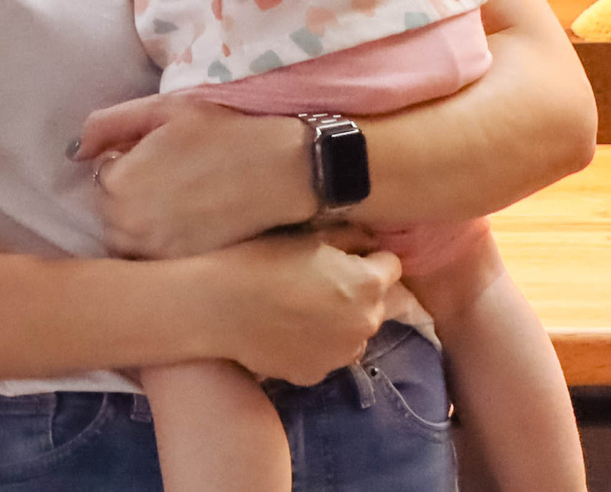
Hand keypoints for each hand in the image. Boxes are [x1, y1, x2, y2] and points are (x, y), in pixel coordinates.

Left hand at [79, 94, 316, 258]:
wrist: (282, 170)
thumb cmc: (222, 132)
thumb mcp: (162, 110)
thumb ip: (107, 125)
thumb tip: (74, 151)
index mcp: (116, 185)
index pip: (102, 177)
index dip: (130, 164)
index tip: (161, 157)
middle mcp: (126, 227)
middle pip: (111, 213)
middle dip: (133, 196)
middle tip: (176, 180)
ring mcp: (153, 255)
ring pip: (129, 241)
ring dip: (145, 225)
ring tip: (184, 203)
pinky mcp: (180, 271)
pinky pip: (155, 262)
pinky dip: (166, 245)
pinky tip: (194, 225)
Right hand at [200, 233, 398, 384]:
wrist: (219, 306)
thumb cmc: (262, 261)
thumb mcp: (310, 237)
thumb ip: (349, 238)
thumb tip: (368, 242)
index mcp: (369, 285)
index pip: (392, 265)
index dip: (369, 258)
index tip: (344, 256)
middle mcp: (366, 324)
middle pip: (376, 303)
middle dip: (356, 292)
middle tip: (317, 281)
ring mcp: (342, 354)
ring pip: (353, 332)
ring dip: (339, 322)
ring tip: (300, 309)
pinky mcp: (317, 374)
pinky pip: (327, 354)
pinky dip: (315, 344)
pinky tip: (286, 330)